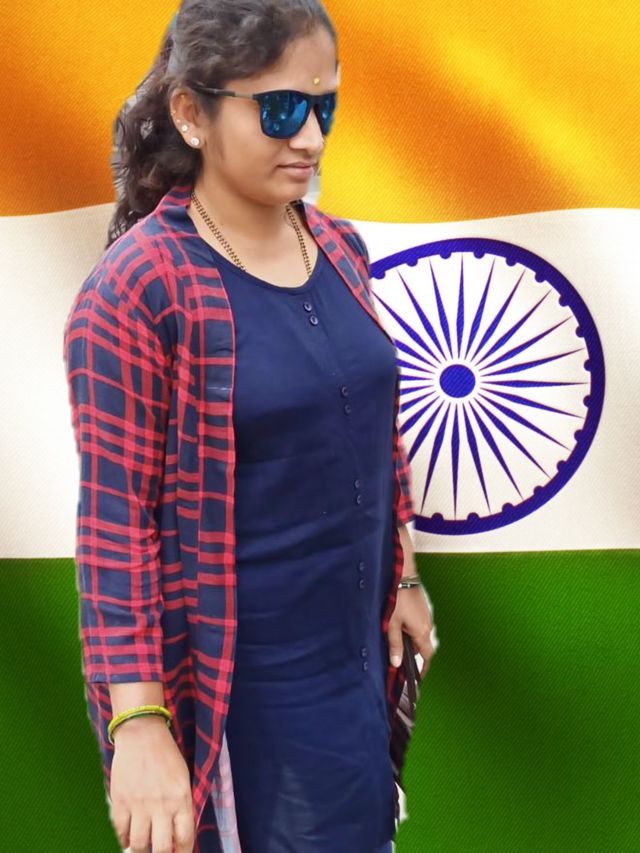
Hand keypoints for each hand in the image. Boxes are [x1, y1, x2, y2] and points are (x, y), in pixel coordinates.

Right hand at [109, 715, 194, 852]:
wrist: (142, 734)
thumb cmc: (166, 755)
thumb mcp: (182, 779)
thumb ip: (181, 806)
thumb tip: (175, 835)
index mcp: (181, 798)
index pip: (185, 838)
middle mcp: (162, 805)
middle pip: (161, 848)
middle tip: (159, 852)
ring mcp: (139, 804)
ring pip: (138, 844)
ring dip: (140, 849)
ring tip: (142, 846)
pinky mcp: (121, 801)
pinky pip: (119, 832)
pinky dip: (122, 840)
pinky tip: (126, 838)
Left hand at [388, 584, 434, 677]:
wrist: (403, 576)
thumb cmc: (397, 599)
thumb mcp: (392, 624)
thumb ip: (395, 644)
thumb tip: (396, 663)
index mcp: (422, 632)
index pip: (427, 656)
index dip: (423, 667)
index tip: (418, 676)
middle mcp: (428, 625)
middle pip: (421, 645)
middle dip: (410, 650)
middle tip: (397, 651)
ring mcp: (427, 616)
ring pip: (419, 633)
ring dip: (410, 637)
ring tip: (395, 632)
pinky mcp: (423, 608)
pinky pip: (419, 623)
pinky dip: (411, 626)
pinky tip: (399, 620)